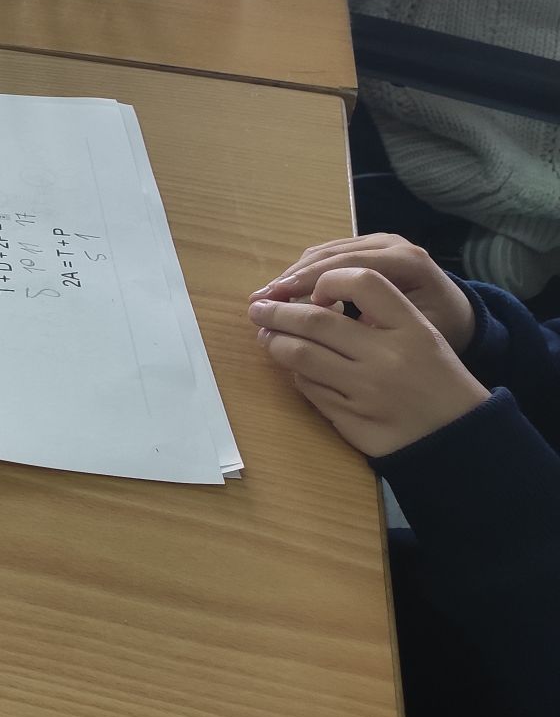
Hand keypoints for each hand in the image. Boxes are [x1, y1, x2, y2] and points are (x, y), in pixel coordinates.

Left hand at [249, 268, 489, 457]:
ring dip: (274, 342)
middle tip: (258, 307)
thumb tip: (312, 298)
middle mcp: (387, 356)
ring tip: (265, 334)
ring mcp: (366, 390)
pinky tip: (293, 367)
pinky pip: (308, 388)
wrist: (458, 437)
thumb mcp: (422, 336)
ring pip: (301, 356)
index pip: (362, 283)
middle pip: (315, 322)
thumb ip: (379, 314)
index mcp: (412, 328)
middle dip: (278, 312)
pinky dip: (295, 374)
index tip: (312, 289)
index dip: (328, 279)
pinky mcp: (350, 418)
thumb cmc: (436, 379)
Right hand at [251, 233, 475, 351]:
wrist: (457, 314)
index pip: (351, 267)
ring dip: (291, 275)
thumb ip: (376, 323)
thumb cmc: (440, 329)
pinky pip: (327, 254)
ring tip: (264, 297)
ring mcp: (377, 241)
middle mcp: (391, 244)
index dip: (312, 284)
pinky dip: (302, 272)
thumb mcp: (418, 331)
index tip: (282, 303)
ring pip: (323, 251)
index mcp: (408, 262)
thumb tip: (326, 321)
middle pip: (331, 255)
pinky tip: (283, 291)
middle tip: (260, 301)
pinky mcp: (365, 246)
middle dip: (292, 278)